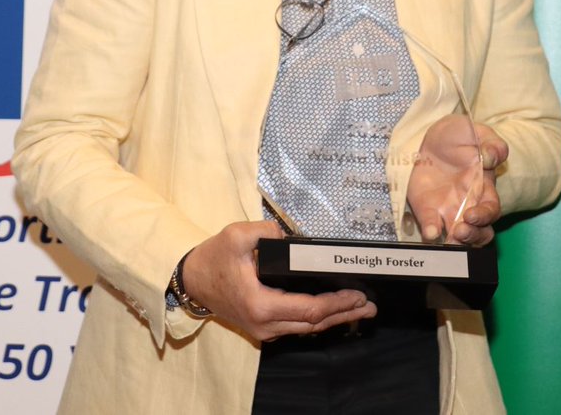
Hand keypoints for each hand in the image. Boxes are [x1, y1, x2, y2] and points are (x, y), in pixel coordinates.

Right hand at [181, 220, 376, 341]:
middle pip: (313, 324)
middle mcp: (264, 323)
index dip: (336, 303)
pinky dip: (317, 319)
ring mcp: (263, 329)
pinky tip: (333, 311)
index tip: (357, 295)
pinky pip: (296, 326)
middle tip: (369, 306)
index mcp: (261, 304)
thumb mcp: (236, 235)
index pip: (309, 309)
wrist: (191, 280)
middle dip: (344, 314)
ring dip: (334, 318)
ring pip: (306, 328)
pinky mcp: (262, 327)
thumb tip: (289, 235)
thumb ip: (265, 231)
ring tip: (359, 310)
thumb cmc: (213, 258)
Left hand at [407, 118, 507, 246]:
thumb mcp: (476, 131)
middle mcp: (468, 203)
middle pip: (480, 232)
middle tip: (460, 231)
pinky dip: (432, 232)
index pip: (491, 210)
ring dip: (457, 243)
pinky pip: (432, 226)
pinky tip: (430, 232)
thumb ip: (491, 143)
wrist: (426, 134)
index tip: (471, 215)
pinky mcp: (427, 209)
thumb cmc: (457, 135)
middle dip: (473, 236)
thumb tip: (492, 157)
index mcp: (483, 187)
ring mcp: (447, 209)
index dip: (484, 216)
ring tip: (450, 239)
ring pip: (460, 237)